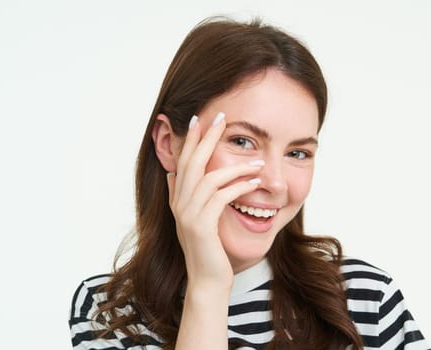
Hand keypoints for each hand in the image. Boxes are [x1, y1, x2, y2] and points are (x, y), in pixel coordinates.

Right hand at [166, 112, 263, 290]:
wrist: (207, 281)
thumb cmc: (208, 250)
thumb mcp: (195, 219)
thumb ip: (183, 196)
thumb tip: (172, 174)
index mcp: (178, 199)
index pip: (182, 161)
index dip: (190, 139)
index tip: (200, 119)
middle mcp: (179, 204)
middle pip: (191, 162)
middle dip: (206, 138)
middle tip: (221, 117)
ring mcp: (188, 215)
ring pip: (208, 177)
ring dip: (235, 166)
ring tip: (257, 160)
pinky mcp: (202, 226)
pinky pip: (220, 197)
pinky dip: (238, 186)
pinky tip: (254, 181)